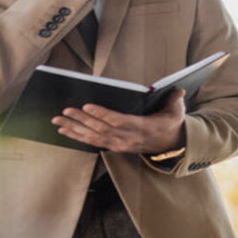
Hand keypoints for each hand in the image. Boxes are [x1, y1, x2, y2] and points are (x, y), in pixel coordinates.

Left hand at [51, 89, 185, 153]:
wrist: (168, 144)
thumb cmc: (169, 123)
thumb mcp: (176, 111)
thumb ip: (175, 100)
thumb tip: (179, 90)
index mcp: (142, 128)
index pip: (118, 121)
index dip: (101, 114)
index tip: (87, 106)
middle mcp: (128, 139)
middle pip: (100, 129)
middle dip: (81, 120)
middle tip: (65, 111)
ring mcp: (119, 145)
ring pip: (93, 137)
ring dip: (74, 129)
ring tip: (58, 120)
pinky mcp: (114, 147)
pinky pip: (92, 142)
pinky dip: (77, 136)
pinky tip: (64, 131)